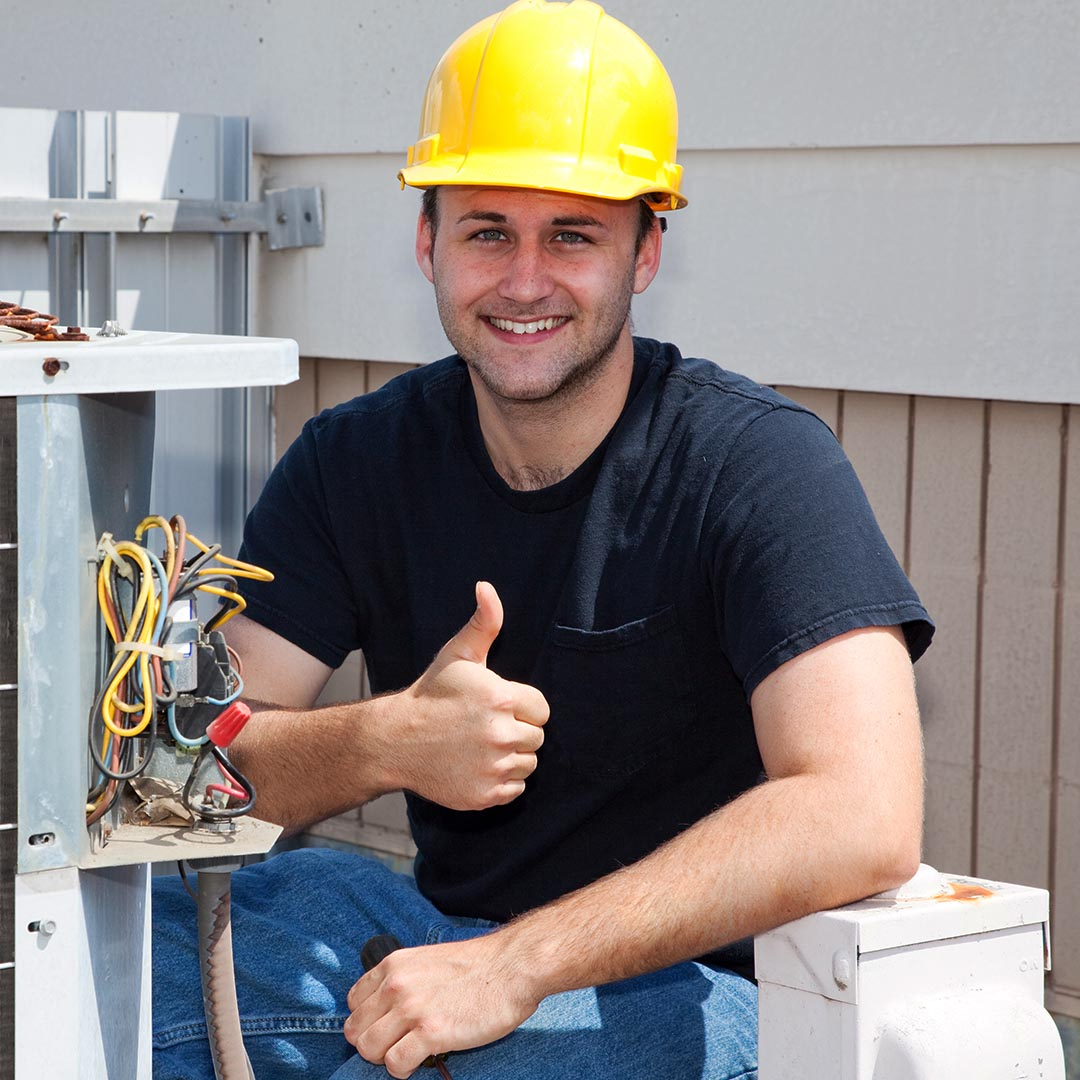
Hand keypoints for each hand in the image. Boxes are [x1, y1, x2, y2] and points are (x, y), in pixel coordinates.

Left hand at [344, 935, 539, 1077]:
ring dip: (386, 1058)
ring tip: (408, 1053)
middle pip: (356, 1030)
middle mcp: (397, 984)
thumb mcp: (429, 960)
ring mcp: (412, 1008)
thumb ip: (405, 979)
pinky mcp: (431, 1032)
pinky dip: (403, 1070)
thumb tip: (388, 1008)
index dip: (367, 1020)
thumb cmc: (478, 966)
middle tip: (398, 1045)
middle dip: (374, 1043)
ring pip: (368, 1049)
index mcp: (395, 965)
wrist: (512, 966)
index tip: (385, 1027)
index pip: (353, 1002)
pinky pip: (395, 1064)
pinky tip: (420, 1061)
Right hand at [386, 581, 549, 810]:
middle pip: (537, 737)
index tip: (497, 706)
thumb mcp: (457, 655)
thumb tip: (486, 588)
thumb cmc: (431, 695)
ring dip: (511, 756)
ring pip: (528, 764)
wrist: (394, 740)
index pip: (541, 709)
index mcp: (501, 699)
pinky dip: (501, 782)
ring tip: (480, 745)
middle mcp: (500, 735)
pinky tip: (478, 766)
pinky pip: (515, 790)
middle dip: (517, 731)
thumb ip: (483, 622)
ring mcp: (492, 768)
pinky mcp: (484, 795)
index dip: (522, 706)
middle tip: (485, 726)